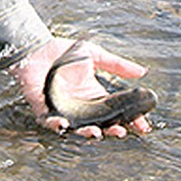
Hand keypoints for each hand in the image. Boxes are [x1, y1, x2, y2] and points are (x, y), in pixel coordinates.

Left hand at [8, 36, 151, 139]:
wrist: (36, 46)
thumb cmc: (64, 51)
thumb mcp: (94, 55)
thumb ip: (116, 64)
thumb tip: (143, 72)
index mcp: (93, 95)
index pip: (116, 112)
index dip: (130, 120)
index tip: (144, 126)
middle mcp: (81, 106)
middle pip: (100, 124)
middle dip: (111, 131)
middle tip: (121, 132)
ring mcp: (63, 110)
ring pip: (77, 129)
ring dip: (87, 134)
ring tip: (96, 133)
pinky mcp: (44, 109)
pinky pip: (50, 123)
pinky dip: (56, 126)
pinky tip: (64, 125)